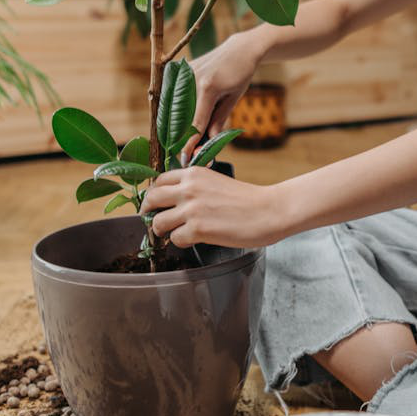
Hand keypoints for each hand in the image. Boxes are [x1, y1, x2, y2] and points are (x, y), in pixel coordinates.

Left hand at [139, 167, 283, 248]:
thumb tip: (175, 201)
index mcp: (193, 173)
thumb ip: (195, 187)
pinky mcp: (198, 229)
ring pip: (158, 222)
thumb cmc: (247, 199)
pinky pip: (175, 239)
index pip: (159, 181)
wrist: (268, 210)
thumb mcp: (216, 182)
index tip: (155, 204)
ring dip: (164, 231)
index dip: (154, 195)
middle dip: (148, 213)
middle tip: (153, 222)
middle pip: (151, 199)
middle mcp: (189, 188)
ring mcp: (191, 209)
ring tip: (175, 234)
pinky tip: (193, 240)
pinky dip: (181, 243)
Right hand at [180, 32, 259, 164]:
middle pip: (181, 116)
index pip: (196, 122)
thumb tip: (207, 141)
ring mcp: (184, 73)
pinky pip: (174, 94)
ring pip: (174, 105)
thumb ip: (218, 120)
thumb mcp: (233, 98)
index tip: (185, 158)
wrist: (239, 49)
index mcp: (208, 88)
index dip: (190, 143)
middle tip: (182, 152)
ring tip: (177, 139)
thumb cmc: (241, 74)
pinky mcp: (181, 70)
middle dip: (180, 136)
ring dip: (175, 123)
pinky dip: (175, 108)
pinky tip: (176, 120)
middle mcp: (191, 79)